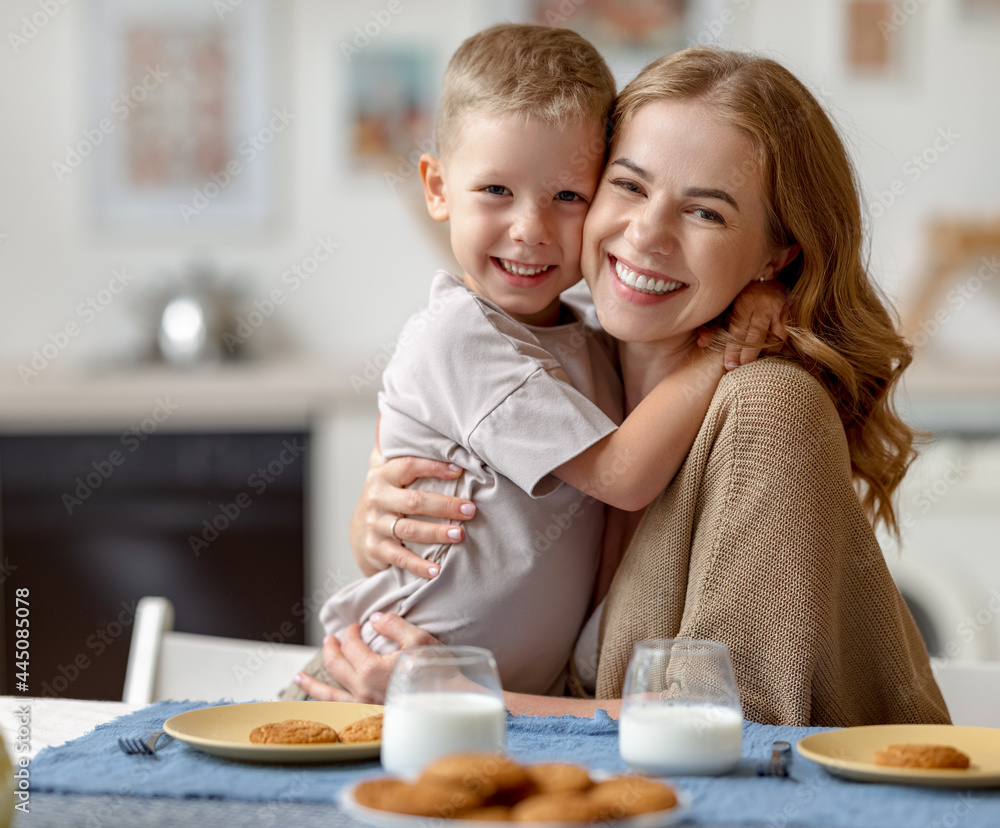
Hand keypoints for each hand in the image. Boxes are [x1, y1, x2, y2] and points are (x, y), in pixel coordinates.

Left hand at [293, 613, 440, 702]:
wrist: (449, 706)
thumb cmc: (438, 672)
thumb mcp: (419, 640)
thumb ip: (394, 625)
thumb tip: (374, 619)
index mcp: (371, 669)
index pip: (350, 644)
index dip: (350, 631)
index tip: (356, 625)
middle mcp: (362, 690)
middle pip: (335, 665)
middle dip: (331, 648)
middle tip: (329, 639)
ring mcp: (364, 707)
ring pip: (329, 694)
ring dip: (312, 684)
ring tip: (299, 677)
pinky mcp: (369, 719)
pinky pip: (340, 713)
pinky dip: (326, 707)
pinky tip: (319, 707)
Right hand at [350, 448, 476, 578]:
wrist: (358, 536)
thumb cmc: (384, 497)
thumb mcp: (386, 470)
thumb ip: (394, 446)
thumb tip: (392, 412)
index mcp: (383, 475)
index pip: (409, 465)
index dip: (434, 466)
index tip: (461, 468)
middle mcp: (378, 498)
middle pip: (414, 500)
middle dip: (445, 505)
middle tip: (471, 509)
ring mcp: (375, 525)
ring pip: (409, 529)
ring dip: (437, 532)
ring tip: (460, 535)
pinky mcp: (375, 550)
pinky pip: (399, 558)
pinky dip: (419, 565)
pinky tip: (438, 570)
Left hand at [700, 280, 789, 369]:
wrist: (770, 284)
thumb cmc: (743, 300)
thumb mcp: (727, 309)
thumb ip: (714, 326)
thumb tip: (701, 343)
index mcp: (744, 301)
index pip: (738, 330)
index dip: (732, 350)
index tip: (729, 365)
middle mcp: (763, 304)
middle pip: (755, 336)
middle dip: (747, 356)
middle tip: (740, 368)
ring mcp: (780, 309)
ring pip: (773, 338)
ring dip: (765, 353)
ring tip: (756, 364)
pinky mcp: (792, 314)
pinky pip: (786, 336)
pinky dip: (779, 347)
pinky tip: (771, 355)